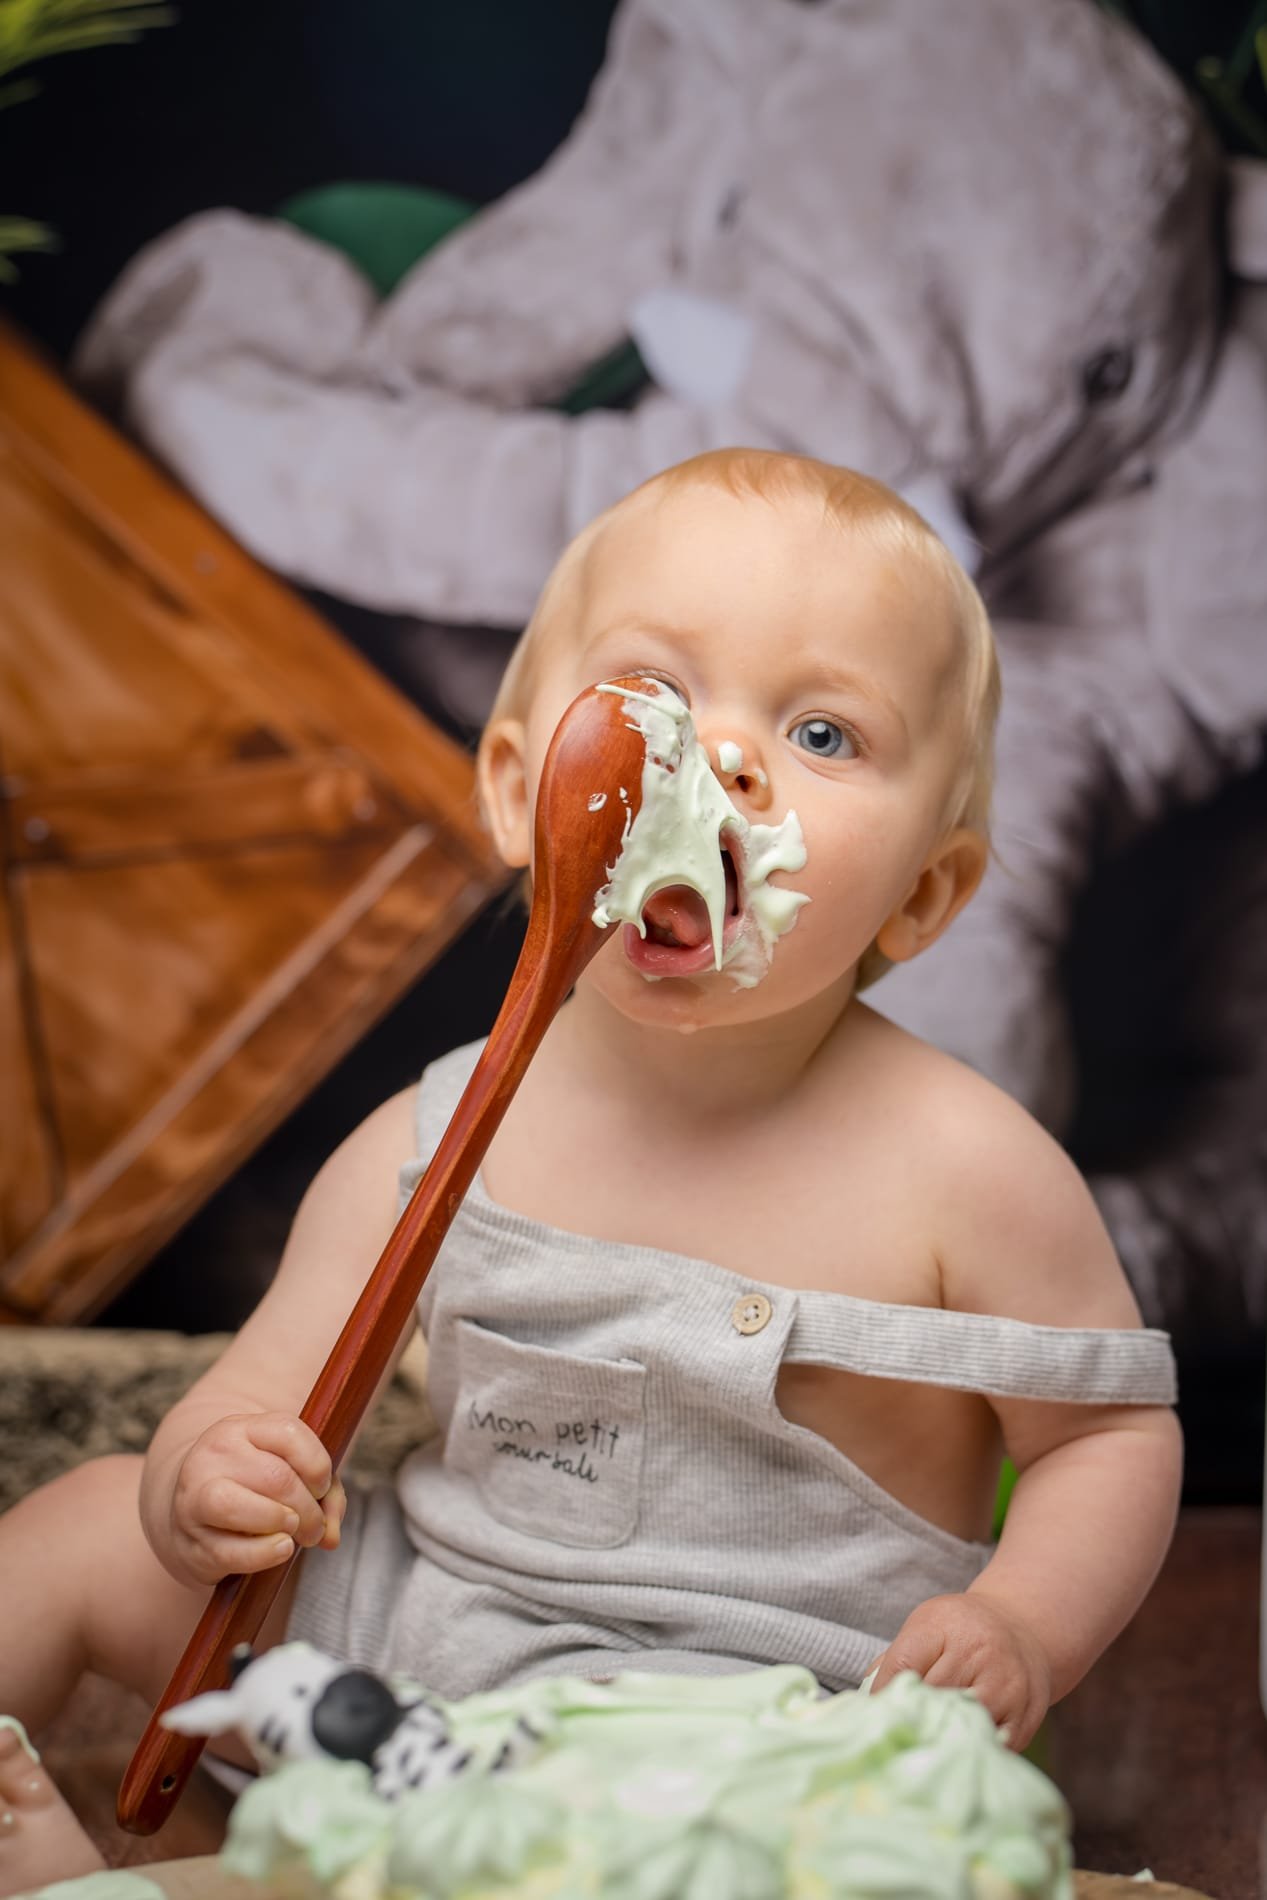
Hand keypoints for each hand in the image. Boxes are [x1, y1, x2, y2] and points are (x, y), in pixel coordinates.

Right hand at [166, 1412, 346, 1586]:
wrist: (195, 1512)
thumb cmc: (254, 1488)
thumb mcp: (290, 1472)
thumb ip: (325, 1495)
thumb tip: (330, 1535)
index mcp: (241, 1429)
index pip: (288, 1431)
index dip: (318, 1464)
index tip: (321, 1488)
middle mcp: (213, 1456)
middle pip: (274, 1477)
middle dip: (307, 1508)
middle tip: (314, 1527)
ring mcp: (194, 1499)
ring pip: (233, 1505)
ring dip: (278, 1523)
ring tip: (292, 1534)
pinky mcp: (190, 1543)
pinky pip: (227, 1551)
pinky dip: (263, 1554)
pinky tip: (279, 1550)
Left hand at [868, 1591, 1051, 1749]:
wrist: (1022, 1627)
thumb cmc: (962, 1629)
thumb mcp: (927, 1626)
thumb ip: (895, 1660)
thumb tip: (865, 1703)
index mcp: (945, 1625)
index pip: (903, 1665)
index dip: (884, 1694)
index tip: (875, 1713)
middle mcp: (979, 1652)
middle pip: (932, 1698)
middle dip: (911, 1718)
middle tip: (895, 1737)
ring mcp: (1006, 1684)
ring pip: (962, 1724)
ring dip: (942, 1737)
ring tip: (925, 1746)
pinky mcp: (1025, 1714)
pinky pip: (991, 1744)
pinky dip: (972, 1749)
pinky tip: (958, 1750)